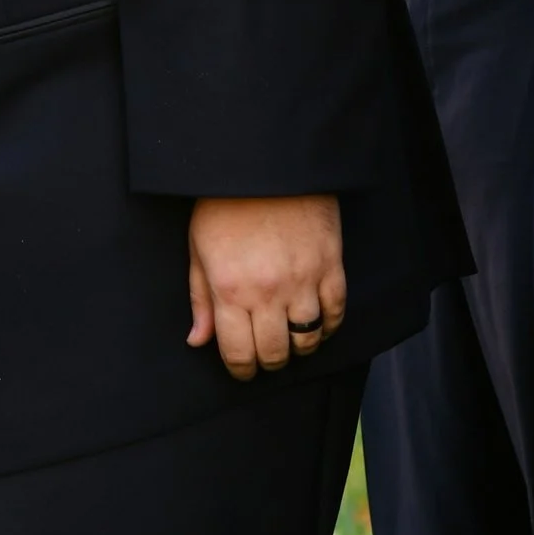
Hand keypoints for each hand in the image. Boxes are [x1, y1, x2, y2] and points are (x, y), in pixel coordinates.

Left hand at [187, 193, 346, 378]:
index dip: (240, 370)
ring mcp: (304, 280)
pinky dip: (327, 326)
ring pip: (308, 339)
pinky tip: (316, 324)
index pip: (238, 353)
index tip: (242, 370)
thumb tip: (198, 341)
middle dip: (268, 362)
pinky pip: (335, 312)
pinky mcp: (331, 265)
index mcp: (230, 290)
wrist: (265, 164)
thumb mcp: (198, 250)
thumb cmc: (224, 205)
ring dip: (298, 348)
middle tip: (264, 357)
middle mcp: (269, 292)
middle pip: (275, 353)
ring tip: (290, 340)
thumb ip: (201, 300)